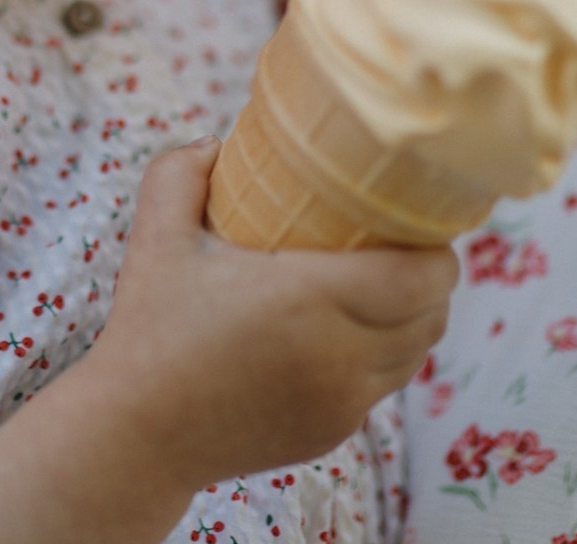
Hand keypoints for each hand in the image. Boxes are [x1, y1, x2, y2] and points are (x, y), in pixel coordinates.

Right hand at [88, 136, 457, 490]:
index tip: (417, 220)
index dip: (437, 250)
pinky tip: (340, 331)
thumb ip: (179, 173)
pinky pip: (382, 385)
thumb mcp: (155, 235)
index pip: (422, 278)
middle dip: (429, 277)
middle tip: (399, 243)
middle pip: (432, 314)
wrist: (138, 431)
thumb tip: (215, 143)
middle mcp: (339, 356)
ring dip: (410, 317)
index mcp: (308, 298)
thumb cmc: (149, 326)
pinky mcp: (333, 433)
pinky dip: (379, 355)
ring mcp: (342, 402)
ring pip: (414, 354)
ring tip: (379, 284)